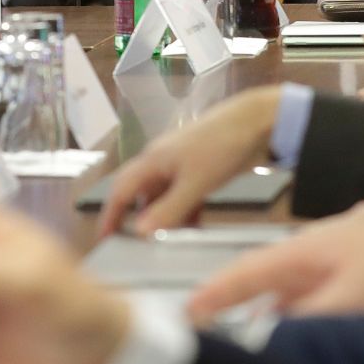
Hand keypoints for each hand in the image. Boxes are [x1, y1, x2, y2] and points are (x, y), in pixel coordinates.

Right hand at [99, 85, 282, 236]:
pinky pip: (184, 194)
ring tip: (168, 242)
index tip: (104, 238)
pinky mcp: (200, 168)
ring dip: (165, 218)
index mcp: (153, 160)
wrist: (259, 120)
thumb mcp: (196, 183)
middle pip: (140, 194)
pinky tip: (194, 226)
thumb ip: (169, 209)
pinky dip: (185, 211)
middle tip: (133, 243)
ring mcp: (182, 164)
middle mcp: (162, 161)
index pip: (121, 190)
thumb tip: (140, 231)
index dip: (110, 214)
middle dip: (136, 218)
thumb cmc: (223, 144)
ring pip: (164, 196)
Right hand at [186, 204, 363, 322]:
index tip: (185, 314)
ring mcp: (315, 270)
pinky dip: (280, 319)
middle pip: (251, 282)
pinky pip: (295, 303)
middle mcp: (299, 259)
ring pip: (273, 296)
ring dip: (251, 313)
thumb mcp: (354, 295)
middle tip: (194, 329)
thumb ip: (312, 319)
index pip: (242, 274)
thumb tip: (272, 339)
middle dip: (222, 303)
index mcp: (296, 253)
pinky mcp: (332, 282)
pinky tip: (277, 336)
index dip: (211, 294)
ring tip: (227, 338)